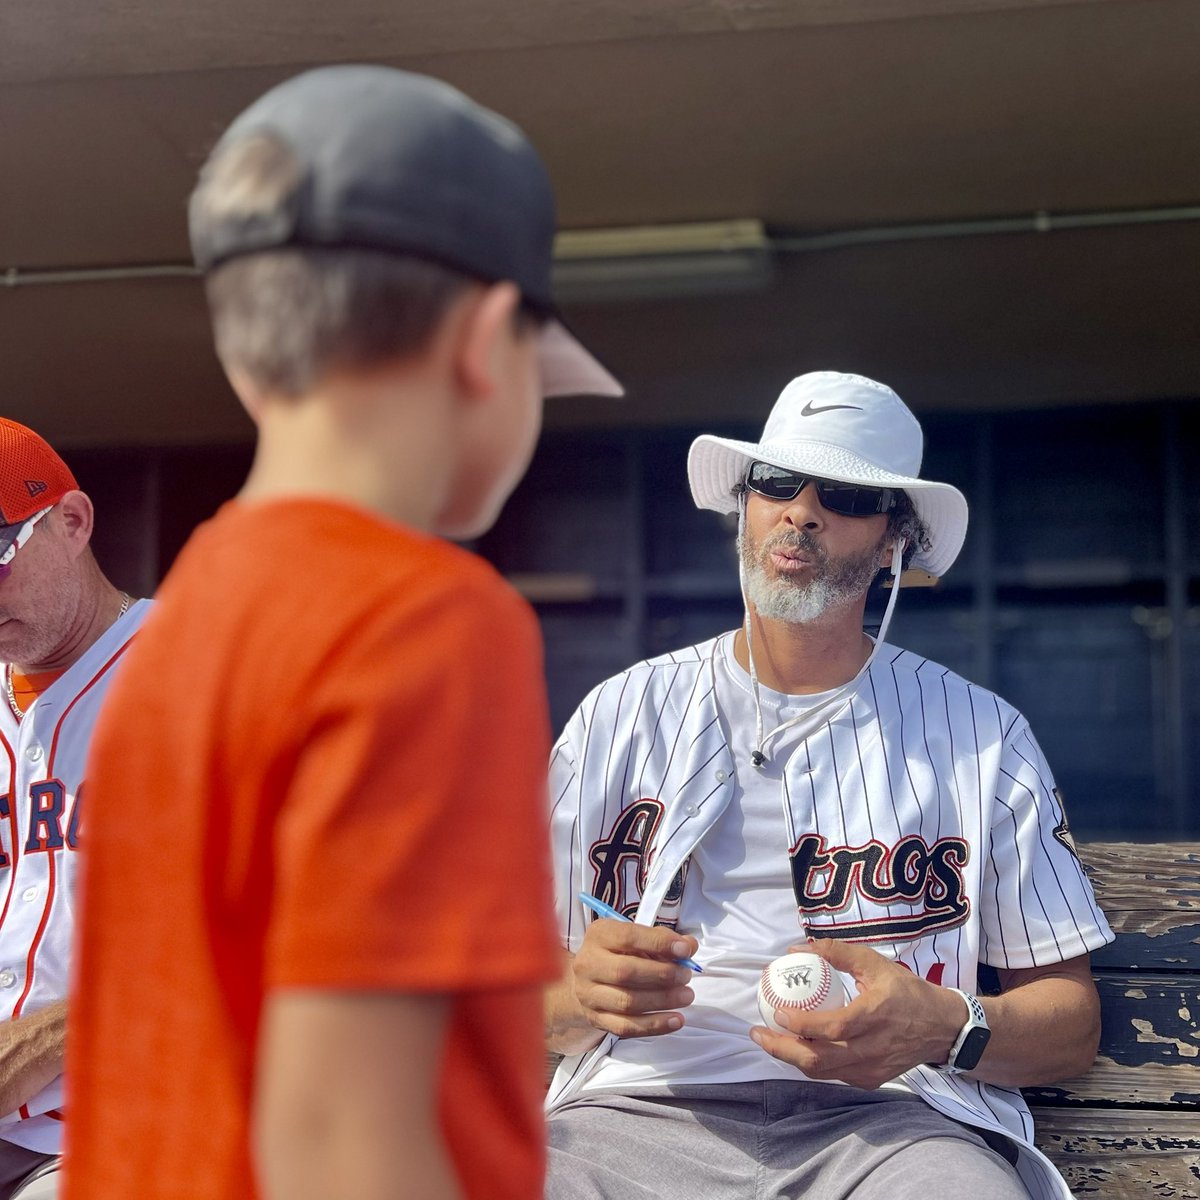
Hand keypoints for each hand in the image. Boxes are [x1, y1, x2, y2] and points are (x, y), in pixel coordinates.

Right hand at [570, 918, 697, 1039]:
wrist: (588, 980)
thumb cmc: (618, 954)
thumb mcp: (636, 938)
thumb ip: (662, 939)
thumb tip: (689, 946)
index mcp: (599, 935)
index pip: (628, 937)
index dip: (659, 943)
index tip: (684, 949)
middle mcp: (588, 964)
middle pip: (626, 972)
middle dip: (662, 975)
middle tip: (685, 976)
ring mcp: (589, 994)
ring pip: (627, 1002)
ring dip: (662, 1000)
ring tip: (686, 996)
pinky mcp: (596, 1019)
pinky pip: (626, 1027)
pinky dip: (655, 1025)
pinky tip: (676, 1020)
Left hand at [749, 939, 964, 1088]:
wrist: (942, 1028)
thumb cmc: (907, 991)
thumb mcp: (875, 963)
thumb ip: (838, 952)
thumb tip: (798, 948)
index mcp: (874, 1017)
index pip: (833, 1028)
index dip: (802, 1024)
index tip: (779, 1011)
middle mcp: (871, 1049)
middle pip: (819, 1060)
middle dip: (782, 1049)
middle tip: (758, 1032)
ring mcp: (871, 1070)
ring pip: (823, 1072)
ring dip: (792, 1057)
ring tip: (769, 1039)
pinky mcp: (871, 1080)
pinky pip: (834, 1075)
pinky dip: (811, 1063)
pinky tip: (796, 1046)